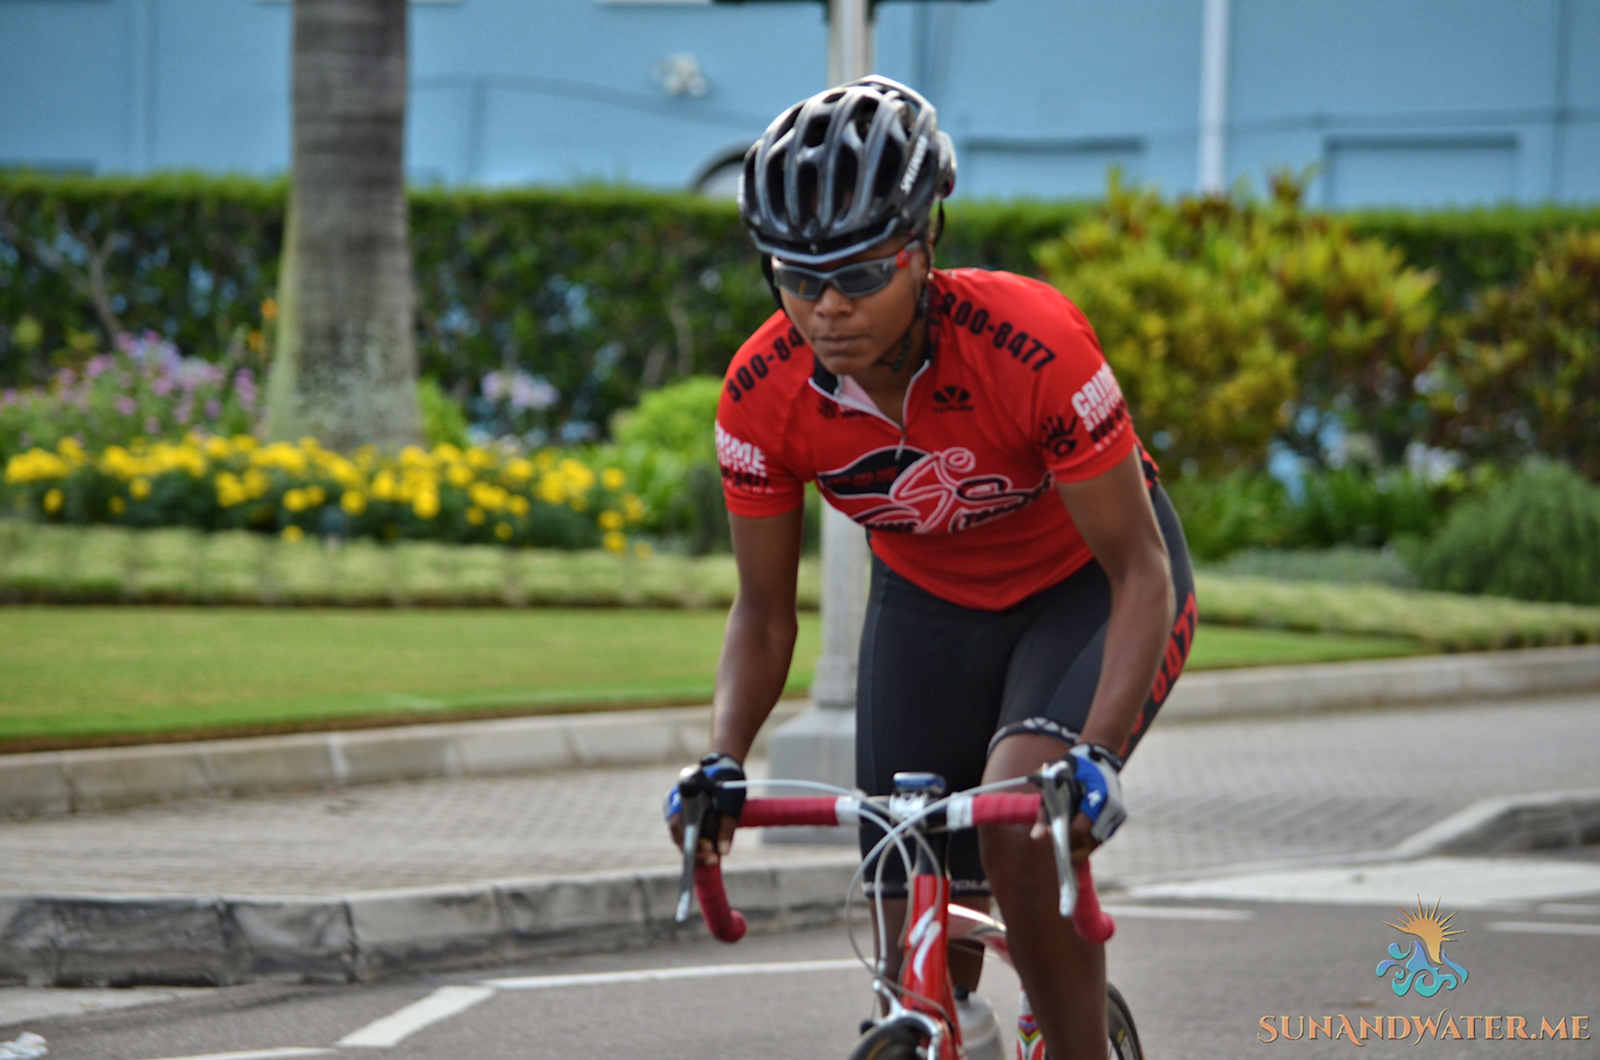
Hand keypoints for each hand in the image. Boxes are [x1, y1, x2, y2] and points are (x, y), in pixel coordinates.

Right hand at [663, 753, 745, 865]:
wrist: (724, 768)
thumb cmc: (726, 785)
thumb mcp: (730, 805)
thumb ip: (726, 828)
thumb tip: (723, 851)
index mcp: (681, 794)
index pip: (679, 825)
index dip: (691, 840)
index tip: (708, 847)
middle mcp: (672, 803)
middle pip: (678, 834)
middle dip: (696, 850)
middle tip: (715, 858)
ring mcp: (675, 810)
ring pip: (681, 836)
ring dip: (697, 850)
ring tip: (714, 857)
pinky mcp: (682, 817)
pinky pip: (685, 834)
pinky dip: (697, 844)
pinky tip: (710, 852)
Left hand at [1031, 743, 1125, 861]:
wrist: (1099, 756)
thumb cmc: (1074, 768)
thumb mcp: (1055, 783)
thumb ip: (1045, 811)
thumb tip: (1036, 837)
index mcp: (1098, 796)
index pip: (1079, 830)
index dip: (1063, 837)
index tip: (1052, 833)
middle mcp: (1112, 808)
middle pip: (1088, 841)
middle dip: (1070, 844)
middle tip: (1056, 836)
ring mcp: (1118, 815)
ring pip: (1095, 843)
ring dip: (1079, 844)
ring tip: (1065, 833)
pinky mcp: (1119, 818)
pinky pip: (1101, 837)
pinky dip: (1088, 839)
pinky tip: (1076, 833)